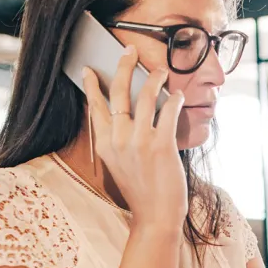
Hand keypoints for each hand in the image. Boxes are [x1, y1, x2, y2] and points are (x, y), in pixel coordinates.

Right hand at [82, 52, 187, 230]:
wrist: (155, 217)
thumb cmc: (141, 191)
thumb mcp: (119, 164)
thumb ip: (118, 140)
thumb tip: (126, 114)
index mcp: (105, 144)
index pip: (95, 106)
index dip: (93, 85)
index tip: (90, 70)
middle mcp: (118, 139)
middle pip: (118, 93)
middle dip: (124, 66)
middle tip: (130, 50)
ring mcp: (139, 141)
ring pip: (145, 96)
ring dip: (154, 78)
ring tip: (161, 69)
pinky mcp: (161, 145)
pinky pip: (168, 111)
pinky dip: (174, 99)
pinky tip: (178, 95)